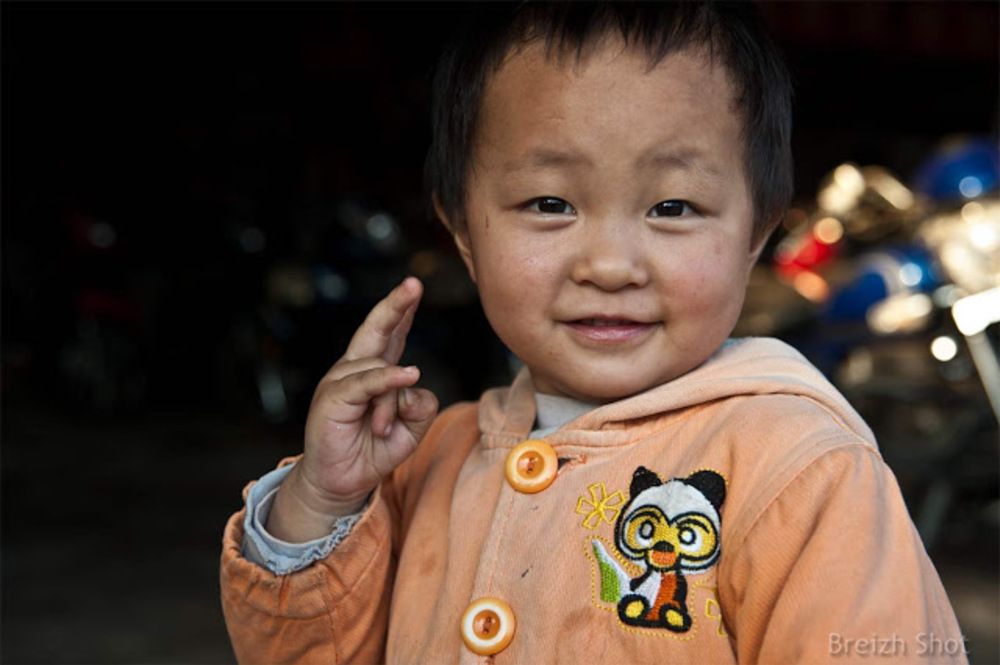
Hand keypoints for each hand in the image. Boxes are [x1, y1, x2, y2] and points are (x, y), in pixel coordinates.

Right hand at [266, 277, 438, 541]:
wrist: (340, 483)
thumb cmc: (373, 452)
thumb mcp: (410, 430)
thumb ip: (421, 406)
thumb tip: (413, 380)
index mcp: (374, 371)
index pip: (391, 334)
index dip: (401, 310)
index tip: (413, 287)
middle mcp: (356, 369)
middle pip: (377, 329)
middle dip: (395, 305)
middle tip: (413, 284)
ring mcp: (341, 379)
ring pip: (383, 368)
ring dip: (392, 401)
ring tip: (383, 430)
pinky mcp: (333, 396)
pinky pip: (368, 381)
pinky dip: (388, 379)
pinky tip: (407, 374)